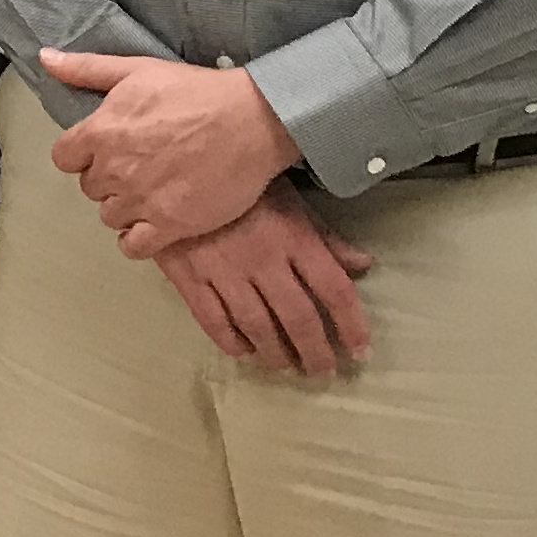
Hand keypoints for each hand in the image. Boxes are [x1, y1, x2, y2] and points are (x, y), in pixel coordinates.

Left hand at [43, 48, 295, 252]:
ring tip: (150, 192)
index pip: (63, 158)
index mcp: (100, 132)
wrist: (251, 120)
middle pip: (89, 187)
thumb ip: (86, 69)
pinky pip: (133, 246)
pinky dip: (136, 239)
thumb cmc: (195, 91)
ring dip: (124, 207)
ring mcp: (140, 200)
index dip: (81, 155)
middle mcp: (113, 170)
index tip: (103, 151)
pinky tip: (151, 225)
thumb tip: (45, 58)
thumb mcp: (136, 69)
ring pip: (109, 216)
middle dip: (107, 179)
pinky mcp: (170, 225)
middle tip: (137, 168)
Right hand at [144, 179, 372, 373]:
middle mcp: (263, 259)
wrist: (174, 165)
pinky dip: (230, 342)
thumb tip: (362, 264)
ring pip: (257, 325)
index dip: (352, 326)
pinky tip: (243, 351)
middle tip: (322, 372)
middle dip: (315, 352)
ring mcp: (223, 270)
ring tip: (287, 367)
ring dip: (276, 353)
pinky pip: (212, 320)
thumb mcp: (290, 197)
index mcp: (294, 236)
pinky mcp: (188, 276)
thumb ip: (324, 234)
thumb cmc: (240, 180)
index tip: (359, 351)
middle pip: (299, 317)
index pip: (334, 289)